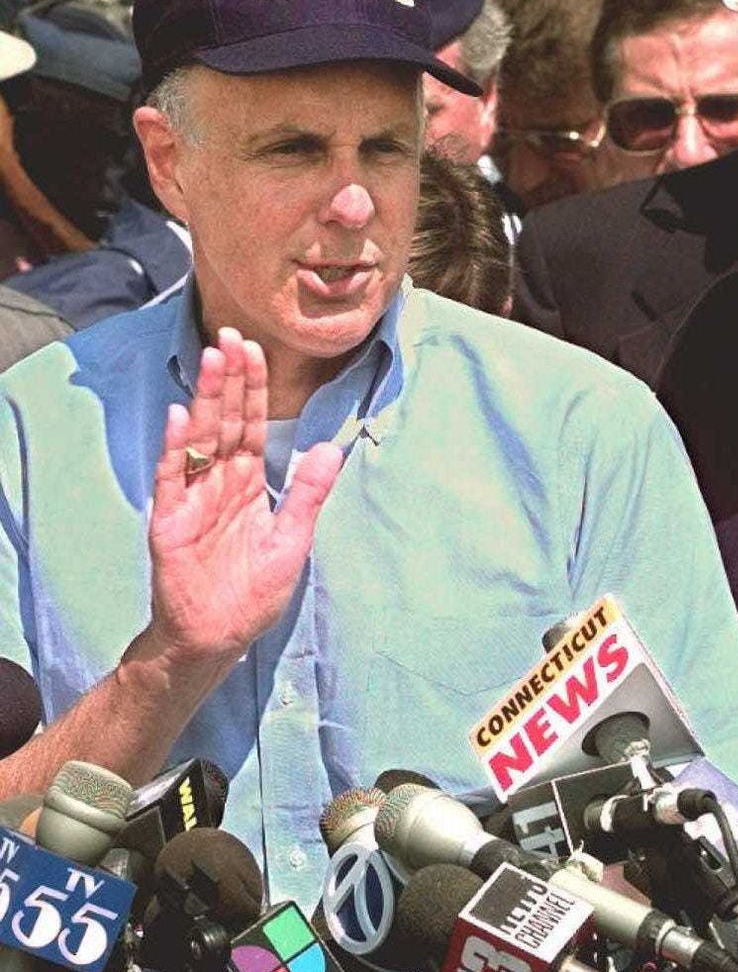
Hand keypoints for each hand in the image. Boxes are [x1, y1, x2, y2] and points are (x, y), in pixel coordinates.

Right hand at [148, 328, 341, 663]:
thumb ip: (308, 494)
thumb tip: (333, 447)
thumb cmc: (251, 593)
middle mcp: (219, 482)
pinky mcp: (170, 519)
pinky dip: (177, 448)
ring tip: (211, 360)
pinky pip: (173, 477)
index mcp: (248, 484)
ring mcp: (192, 497)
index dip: (254, 388)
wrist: (215, 636)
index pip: (253, 425)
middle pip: (226, 421)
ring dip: (206, 400)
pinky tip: (182, 417)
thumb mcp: (291, 541)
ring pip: (200, 438)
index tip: (255, 349)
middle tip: (231, 335)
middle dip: (229, 379)